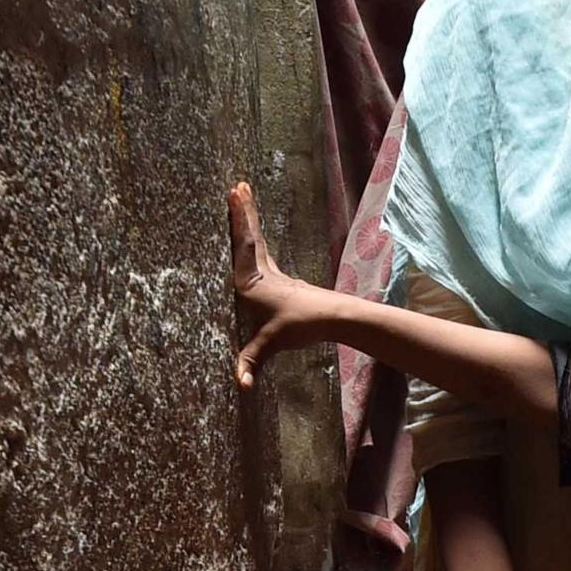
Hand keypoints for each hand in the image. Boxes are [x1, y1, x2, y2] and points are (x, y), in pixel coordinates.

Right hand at [227, 181, 331, 390]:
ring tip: (243, 200)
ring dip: (250, 222)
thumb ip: (252, 362)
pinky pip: (262, 255)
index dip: (238, 218)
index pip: (243, 244)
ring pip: (258, 243)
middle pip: (251, 236)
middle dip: (244, 211)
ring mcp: (274, 276)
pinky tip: (254, 241)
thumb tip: (241, 386)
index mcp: (254, 281)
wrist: (334, 318)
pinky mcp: (281, 283)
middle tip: (239, 185)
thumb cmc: (302, 325)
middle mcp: (263, 273)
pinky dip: (254, 241)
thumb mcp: (272, 344)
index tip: (235, 191)